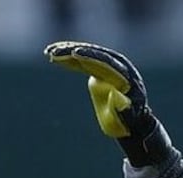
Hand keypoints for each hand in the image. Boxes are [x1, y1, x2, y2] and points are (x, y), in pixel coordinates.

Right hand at [44, 41, 169, 165]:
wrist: (132, 119)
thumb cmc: (129, 121)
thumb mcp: (128, 118)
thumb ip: (122, 109)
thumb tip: (114, 96)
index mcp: (124, 76)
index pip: (105, 62)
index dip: (90, 56)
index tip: (74, 52)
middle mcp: (117, 66)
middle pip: (93, 54)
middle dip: (73, 51)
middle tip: (54, 52)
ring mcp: (107, 67)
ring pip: (86, 55)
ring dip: (67, 52)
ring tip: (49, 52)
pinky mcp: (98, 70)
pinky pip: (82, 62)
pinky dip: (68, 59)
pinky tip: (54, 56)